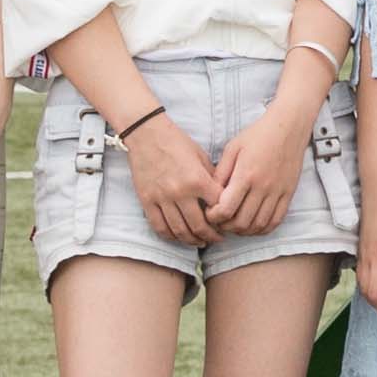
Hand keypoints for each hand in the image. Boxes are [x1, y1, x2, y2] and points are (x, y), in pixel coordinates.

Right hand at [123, 106, 222, 243]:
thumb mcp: (201, 156)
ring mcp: (161, 198)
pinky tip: (179, 237)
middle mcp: (180, 192)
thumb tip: (224, 198)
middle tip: (217, 238)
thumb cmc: (177, 142)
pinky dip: (171, 237)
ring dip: (192, 240)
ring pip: (179, 231)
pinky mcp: (147, 201)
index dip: (225, 218)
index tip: (229, 222)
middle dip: (211, 236)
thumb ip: (212, 178)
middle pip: (199, 226)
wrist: (147, 134)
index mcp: (197, 180)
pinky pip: (159, 227)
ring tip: (201, 241)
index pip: (217, 208)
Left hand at [207, 97, 317, 238]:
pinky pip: (276, 220)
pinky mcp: (288, 194)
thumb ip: (220, 173)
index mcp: (246, 174)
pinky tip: (253, 225)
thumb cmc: (258, 135)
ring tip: (234, 224)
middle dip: (226, 226)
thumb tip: (210, 194)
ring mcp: (278, 192)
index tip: (209, 213)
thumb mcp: (232, 148)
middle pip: (241, 222)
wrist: (288, 127)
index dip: (213, 217)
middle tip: (219, 221)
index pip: (226, 209)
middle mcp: (263, 186)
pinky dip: (263, 228)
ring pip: (258, 225)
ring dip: (243, 230)